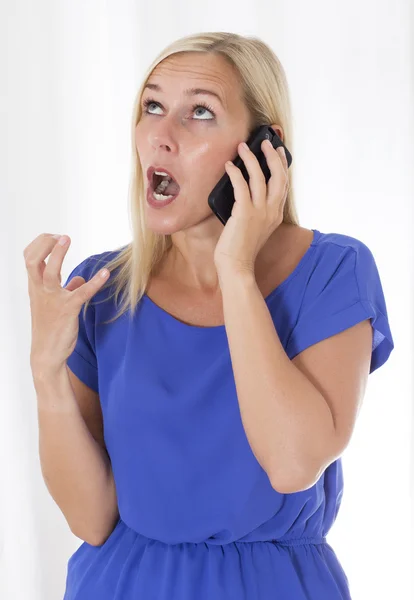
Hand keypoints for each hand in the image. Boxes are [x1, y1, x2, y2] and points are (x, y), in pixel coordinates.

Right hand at [24, 233, 109, 374]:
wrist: (46, 354)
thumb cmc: (50, 328)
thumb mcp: (54, 305)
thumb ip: (66, 289)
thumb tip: (77, 279)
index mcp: (36, 287)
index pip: (29, 258)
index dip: (41, 244)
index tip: (54, 236)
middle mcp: (40, 291)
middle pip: (32, 260)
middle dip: (44, 244)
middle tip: (61, 236)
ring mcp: (52, 300)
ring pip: (49, 273)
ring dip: (58, 254)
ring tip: (66, 238)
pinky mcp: (67, 310)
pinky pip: (81, 293)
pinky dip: (94, 283)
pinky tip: (105, 274)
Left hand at [213, 139, 288, 275]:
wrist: (237, 265)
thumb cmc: (241, 249)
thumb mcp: (254, 227)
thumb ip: (255, 211)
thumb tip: (244, 191)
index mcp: (276, 214)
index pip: (284, 184)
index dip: (281, 165)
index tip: (277, 151)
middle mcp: (272, 211)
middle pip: (279, 176)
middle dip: (272, 156)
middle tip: (263, 142)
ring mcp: (260, 211)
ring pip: (261, 177)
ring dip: (251, 159)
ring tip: (243, 147)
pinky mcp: (245, 213)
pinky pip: (242, 186)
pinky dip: (236, 173)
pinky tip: (229, 166)